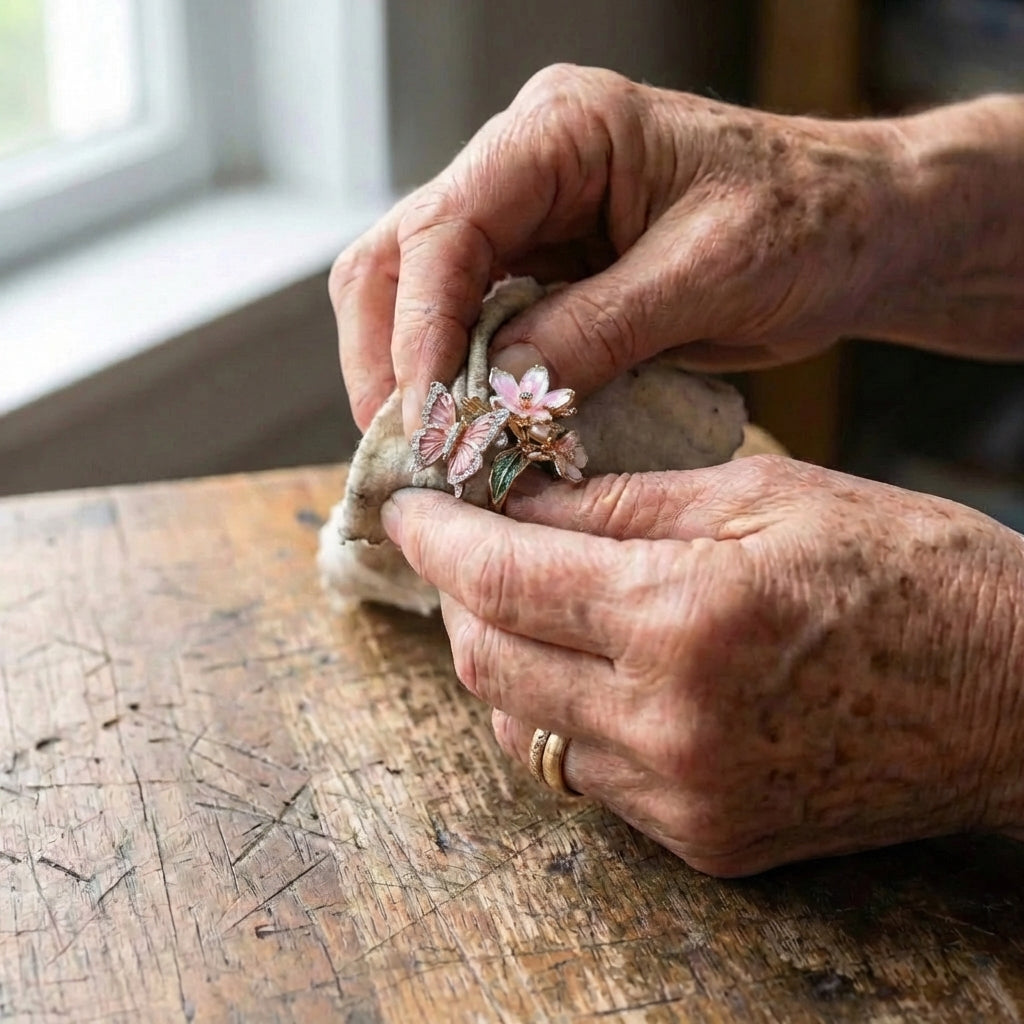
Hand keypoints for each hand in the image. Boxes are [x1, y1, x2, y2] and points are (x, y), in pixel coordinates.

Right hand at [330, 64, 914, 434]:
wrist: (855, 231)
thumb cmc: (806, 223)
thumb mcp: (707, 275)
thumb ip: (596, 329)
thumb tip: (494, 394)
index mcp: (561, 132)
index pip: (445, 227)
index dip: (419, 328)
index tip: (426, 417)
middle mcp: (525, 168)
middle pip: (399, 258)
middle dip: (390, 358)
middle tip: (409, 449)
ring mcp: (528, 223)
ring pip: (420, 298)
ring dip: (416, 379)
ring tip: (434, 453)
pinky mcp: (545, 275)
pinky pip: (474, 331)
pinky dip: (465, 386)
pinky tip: (477, 435)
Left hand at [381, 457, 1023, 875]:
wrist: (1015, 698)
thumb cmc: (906, 571)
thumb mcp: (763, 495)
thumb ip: (621, 503)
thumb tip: (519, 500)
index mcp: (684, 616)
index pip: (502, 577)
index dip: (437, 537)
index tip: (409, 505)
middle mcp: (667, 723)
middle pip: (486, 663)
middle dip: (456, 595)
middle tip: (463, 543)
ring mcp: (683, 796)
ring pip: (521, 727)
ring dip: (499, 656)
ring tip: (522, 598)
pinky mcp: (704, 838)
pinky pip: (582, 774)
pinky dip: (557, 713)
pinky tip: (584, 665)